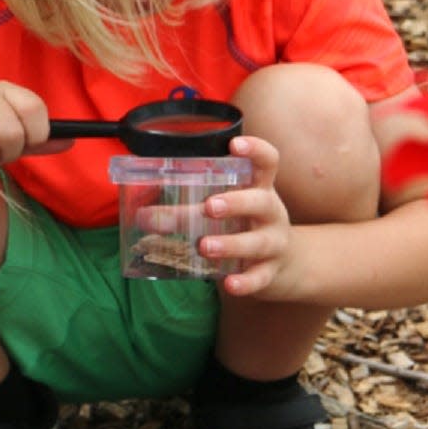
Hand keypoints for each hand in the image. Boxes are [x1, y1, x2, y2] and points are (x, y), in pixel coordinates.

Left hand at [198, 136, 301, 298]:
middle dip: (236, 202)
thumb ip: (188, 205)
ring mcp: (274, 242)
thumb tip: (141, 214)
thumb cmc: (243, 225)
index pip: (267, 161)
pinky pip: (261, 277)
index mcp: (259, 188)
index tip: (234, 144)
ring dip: (231, 244)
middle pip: (261, 202)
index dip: (255, 150)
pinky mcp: (271, 271)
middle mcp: (270, 212)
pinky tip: (229, 284)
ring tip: (204, 247)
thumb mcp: (227, 207)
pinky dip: (246, 282)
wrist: (286, 264)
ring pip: (259, 242)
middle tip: (208, 206)